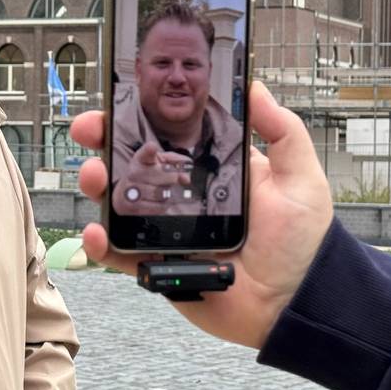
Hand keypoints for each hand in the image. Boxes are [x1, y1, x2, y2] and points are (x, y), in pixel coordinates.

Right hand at [71, 81, 332, 348]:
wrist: (295, 301)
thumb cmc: (301, 242)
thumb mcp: (299, 178)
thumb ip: (281, 131)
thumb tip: (255, 87)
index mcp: (210, 170)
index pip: (167, 136)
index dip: (138, 118)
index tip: (116, 101)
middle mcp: (182, 197)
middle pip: (132, 165)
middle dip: (104, 143)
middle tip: (90, 131)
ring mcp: (166, 232)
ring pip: (120, 204)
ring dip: (98, 187)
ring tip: (95, 178)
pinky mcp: (158, 267)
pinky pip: (121, 255)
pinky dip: (102, 245)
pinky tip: (98, 233)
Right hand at [111, 142, 192, 213]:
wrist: (128, 194)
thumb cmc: (149, 175)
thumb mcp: (162, 163)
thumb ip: (177, 163)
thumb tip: (186, 178)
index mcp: (142, 158)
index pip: (146, 153)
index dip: (150, 150)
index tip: (152, 147)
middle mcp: (134, 172)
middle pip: (164, 176)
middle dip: (172, 179)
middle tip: (170, 179)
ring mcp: (132, 189)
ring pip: (161, 193)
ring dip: (166, 193)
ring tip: (161, 190)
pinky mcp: (133, 205)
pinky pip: (157, 206)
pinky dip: (162, 205)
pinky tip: (157, 200)